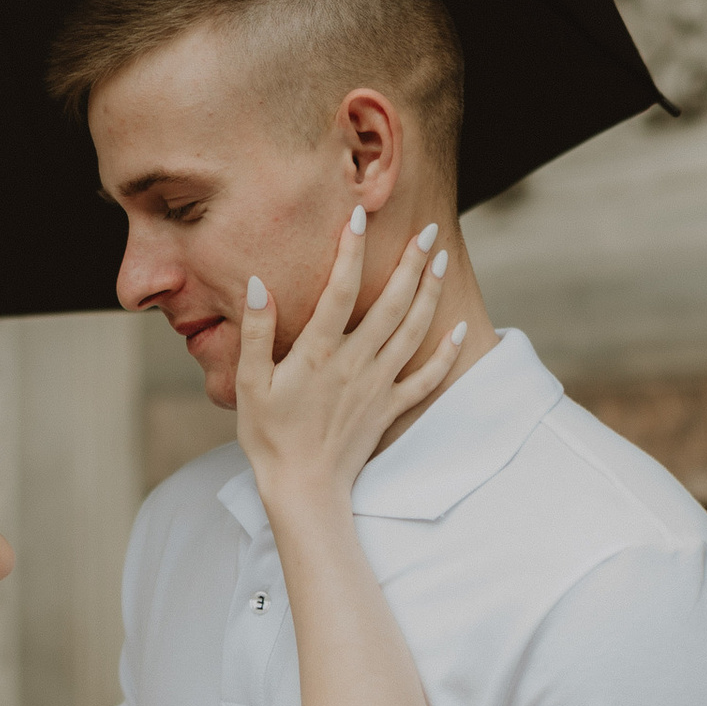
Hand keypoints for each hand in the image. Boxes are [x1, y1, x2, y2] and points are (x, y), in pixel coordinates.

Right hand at [236, 211, 466, 513]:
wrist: (303, 489)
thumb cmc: (268, 436)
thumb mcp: (248, 383)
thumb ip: (255, 332)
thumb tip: (258, 284)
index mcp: (318, 352)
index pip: (340, 289)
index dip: (350, 250)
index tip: (358, 216)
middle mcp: (355, 363)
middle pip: (391, 304)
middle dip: (411, 263)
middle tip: (426, 229)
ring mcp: (378, 386)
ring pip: (413, 331)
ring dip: (431, 294)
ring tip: (442, 260)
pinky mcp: (389, 408)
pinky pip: (426, 379)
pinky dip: (445, 356)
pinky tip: (459, 331)